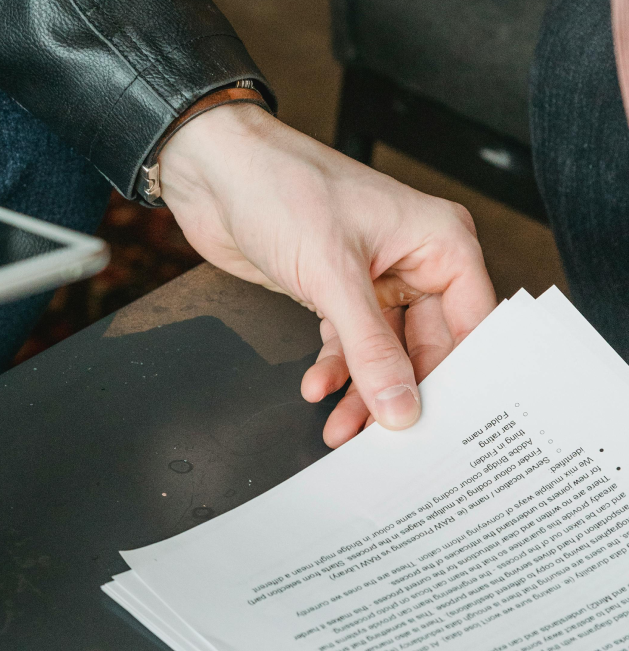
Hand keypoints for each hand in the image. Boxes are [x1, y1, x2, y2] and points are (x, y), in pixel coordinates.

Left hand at [158, 103, 496, 446]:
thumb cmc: (282, 188)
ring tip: (339, 429)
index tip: (449, 423)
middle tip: (387, 441)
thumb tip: (400, 405)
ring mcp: (373, 279)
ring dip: (362, 391)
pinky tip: (316, 388)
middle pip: (427, 346)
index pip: (472, 323)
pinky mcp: (334, 292)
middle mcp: (414, 260)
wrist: (215, 173)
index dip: (463, 375)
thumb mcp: (334, 276)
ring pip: (383, 353)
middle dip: (402, 392)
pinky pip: (347, 344)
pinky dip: (333, 369)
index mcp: (439, 241)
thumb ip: (370, 348)